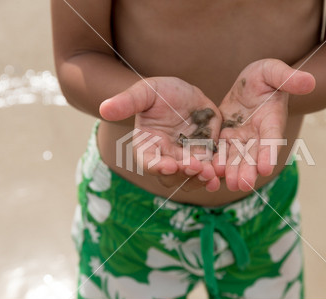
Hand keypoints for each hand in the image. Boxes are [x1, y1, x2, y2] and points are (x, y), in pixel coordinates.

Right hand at [100, 77, 221, 191]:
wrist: (185, 93)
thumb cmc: (160, 92)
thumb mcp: (145, 92)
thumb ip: (127, 102)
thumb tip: (104, 108)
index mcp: (147, 146)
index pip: (148, 162)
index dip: (157, 166)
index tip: (168, 165)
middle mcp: (166, 157)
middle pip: (173, 175)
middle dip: (184, 174)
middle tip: (196, 168)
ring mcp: (187, 158)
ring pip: (192, 178)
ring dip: (201, 179)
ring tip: (211, 175)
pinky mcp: (205, 156)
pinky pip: (210, 170)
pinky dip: (215, 174)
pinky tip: (222, 175)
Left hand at [213, 59, 315, 190]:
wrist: (249, 82)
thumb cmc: (265, 75)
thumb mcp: (274, 71)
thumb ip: (289, 78)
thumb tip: (310, 81)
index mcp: (272, 120)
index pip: (272, 139)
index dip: (269, 153)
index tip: (266, 168)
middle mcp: (258, 134)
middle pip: (254, 155)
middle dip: (248, 170)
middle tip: (243, 184)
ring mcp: (241, 138)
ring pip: (237, 157)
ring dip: (232, 171)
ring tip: (228, 183)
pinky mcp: (226, 137)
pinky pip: (220, 151)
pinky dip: (217, 161)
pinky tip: (210, 171)